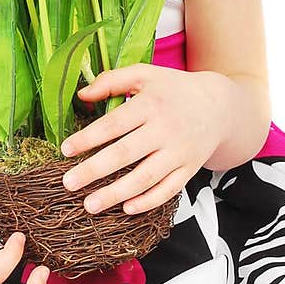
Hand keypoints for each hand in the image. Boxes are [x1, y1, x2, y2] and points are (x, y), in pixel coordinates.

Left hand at [59, 65, 231, 214]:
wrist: (219, 106)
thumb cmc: (173, 90)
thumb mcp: (145, 75)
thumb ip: (112, 81)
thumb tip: (81, 95)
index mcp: (151, 105)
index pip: (114, 124)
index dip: (88, 138)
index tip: (65, 149)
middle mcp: (166, 130)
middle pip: (125, 154)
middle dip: (94, 170)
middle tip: (68, 184)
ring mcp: (179, 153)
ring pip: (145, 178)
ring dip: (116, 194)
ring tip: (90, 204)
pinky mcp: (189, 170)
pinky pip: (168, 191)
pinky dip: (148, 202)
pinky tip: (126, 208)